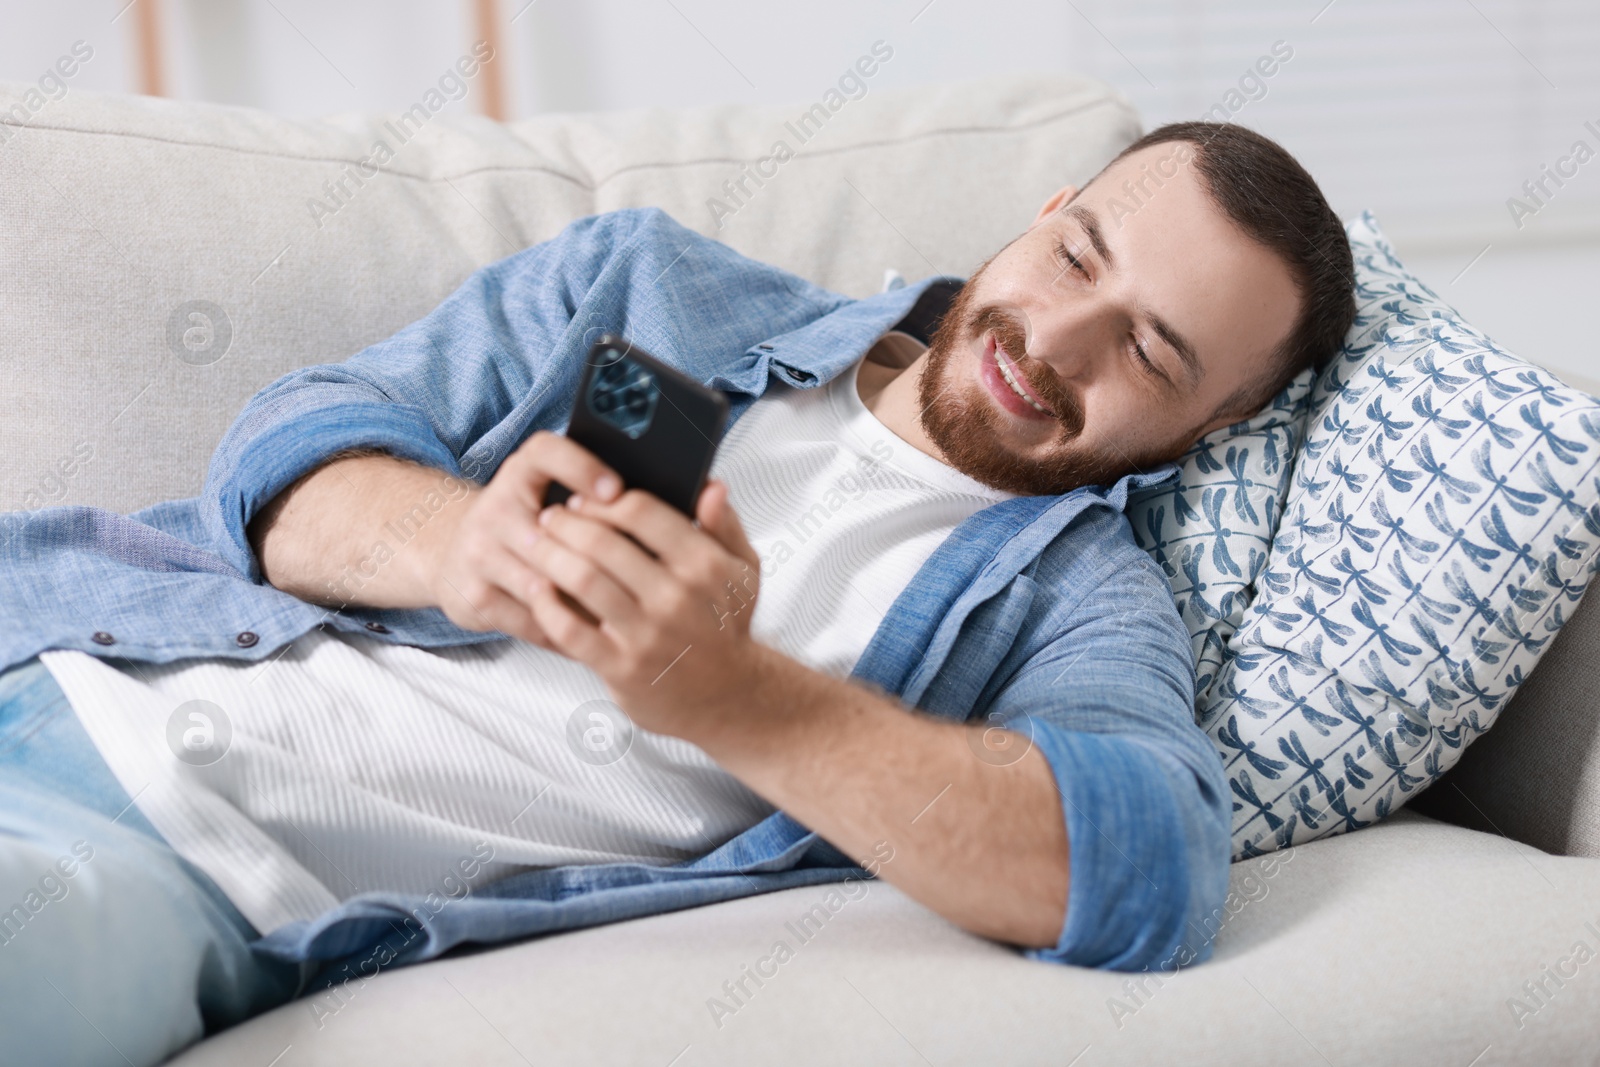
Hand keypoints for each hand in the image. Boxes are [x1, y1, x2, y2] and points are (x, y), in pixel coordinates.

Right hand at [426, 431, 623, 646]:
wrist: (454, 554)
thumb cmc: (523, 526)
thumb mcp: (545, 497)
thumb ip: (589, 500)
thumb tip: (660, 516)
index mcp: (520, 474)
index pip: (545, 452)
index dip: (580, 467)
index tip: (616, 490)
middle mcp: (494, 508)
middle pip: (552, 533)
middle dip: (598, 559)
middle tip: (642, 579)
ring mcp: (479, 553)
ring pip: (543, 584)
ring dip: (585, 603)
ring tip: (627, 613)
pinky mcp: (473, 595)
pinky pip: (531, 619)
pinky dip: (566, 630)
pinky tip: (595, 636)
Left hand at [523, 479, 763, 739]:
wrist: (726, 696)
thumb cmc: (726, 624)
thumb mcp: (743, 571)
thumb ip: (725, 525)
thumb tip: (710, 486)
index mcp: (705, 565)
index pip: (641, 512)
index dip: (603, 500)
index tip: (582, 498)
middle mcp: (677, 598)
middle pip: (603, 543)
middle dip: (566, 523)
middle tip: (548, 517)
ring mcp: (647, 635)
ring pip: (582, 581)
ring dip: (549, 556)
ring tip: (534, 544)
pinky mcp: (622, 668)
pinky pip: (569, 629)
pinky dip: (546, 605)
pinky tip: (537, 589)